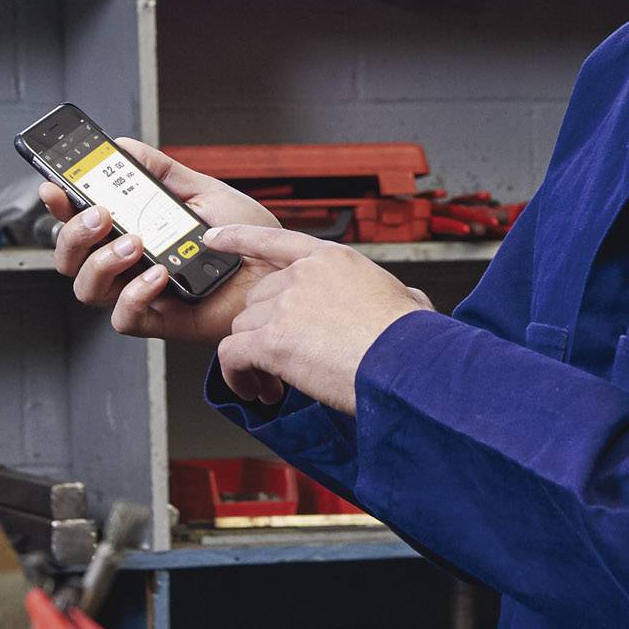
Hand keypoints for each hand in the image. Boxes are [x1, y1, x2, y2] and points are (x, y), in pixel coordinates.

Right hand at [40, 138, 280, 345]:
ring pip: (87, 288)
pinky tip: (158, 275)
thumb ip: (162, 172)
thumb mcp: (203, 192)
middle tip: (101, 213)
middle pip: (70, 256)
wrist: (277, 274)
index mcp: (129, 230)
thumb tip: (123, 146)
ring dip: (101, 262)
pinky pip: (123, 318)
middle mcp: (126, 264)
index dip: (58, 205)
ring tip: (135, 242)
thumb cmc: (242, 239)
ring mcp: (138, 293)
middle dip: (73, 233)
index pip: (79, 219)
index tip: (54, 185)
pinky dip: (134, 295)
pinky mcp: (158, 320)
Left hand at [204, 225, 435, 415]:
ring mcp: (285, 305)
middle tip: (282, 362)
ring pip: (243, 328)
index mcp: (333, 260)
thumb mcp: (409, 299)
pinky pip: (232, 356)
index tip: (214, 238)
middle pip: (257, 299)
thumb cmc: (415, 340)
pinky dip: (237, 376)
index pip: (274, 241)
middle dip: (263, 331)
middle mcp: (304, 275)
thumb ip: (396, 295)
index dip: (238, 238)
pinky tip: (257, 391)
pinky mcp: (271, 340)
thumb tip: (412, 302)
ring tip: (276, 384)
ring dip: (253, 359)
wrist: (410, 363)